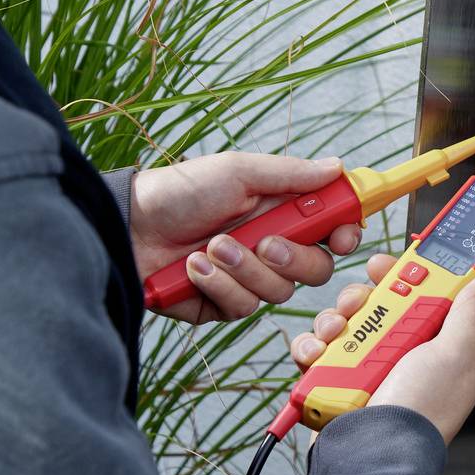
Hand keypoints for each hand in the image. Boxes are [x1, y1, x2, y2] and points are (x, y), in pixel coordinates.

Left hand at [130, 152, 362, 322]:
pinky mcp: (224, 304)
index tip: (342, 236)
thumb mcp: (238, 172)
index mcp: (282, 214)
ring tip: (210, 247)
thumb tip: (337, 167)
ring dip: (244, 268)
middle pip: (317, 269)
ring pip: (279, 292)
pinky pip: (244, 307)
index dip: (345, 235)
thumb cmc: (181, 192)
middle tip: (263, 241)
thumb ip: (290, 174)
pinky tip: (193, 267)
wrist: (129, 226)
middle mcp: (272, 249)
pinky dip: (219, 284)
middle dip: (292, 258)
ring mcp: (249, 279)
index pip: (333, 231)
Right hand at [290, 254, 474, 443]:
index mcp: (437, 348)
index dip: (406, 276)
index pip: (423, 297)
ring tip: (336, 337)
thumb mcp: (454, 357)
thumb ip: (468, 317)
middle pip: (377, 304)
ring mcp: (367, 370)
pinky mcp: (336, 383)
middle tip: (359, 303)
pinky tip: (318, 358)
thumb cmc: (418, 414)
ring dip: (333, 322)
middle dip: (363, 297)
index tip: (388, 266)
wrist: (372, 457)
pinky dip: (312, 350)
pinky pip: (318, 351)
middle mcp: (402, 357)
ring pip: (344, 323)